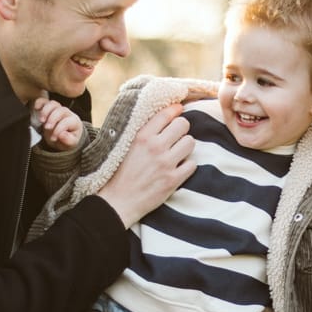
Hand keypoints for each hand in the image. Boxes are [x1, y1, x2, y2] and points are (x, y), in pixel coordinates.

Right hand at [31, 95, 82, 149]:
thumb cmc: (68, 138)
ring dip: (45, 111)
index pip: (67, 122)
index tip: (53, 138)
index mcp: (74, 121)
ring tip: (41, 120)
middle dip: (52, 119)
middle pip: (61, 110)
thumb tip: (62, 135)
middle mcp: (67, 113)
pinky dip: (39, 102)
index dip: (59, 130)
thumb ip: (68, 140)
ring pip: (53, 104)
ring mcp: (57, 108)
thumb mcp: (71, 143)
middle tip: (47, 128)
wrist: (64, 136)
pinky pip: (44, 101)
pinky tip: (36, 108)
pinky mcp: (49, 107)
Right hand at [98, 104, 194, 226]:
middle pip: (183, 124)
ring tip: (177, 152)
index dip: (175, 110)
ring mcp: (165, 163)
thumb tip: (163, 116)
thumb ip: (144, 132)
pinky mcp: (173, 179)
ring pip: (190, 142)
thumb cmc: (121, 173)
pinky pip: (192, 164)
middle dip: (181, 129)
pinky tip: (178, 168)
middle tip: (176, 137)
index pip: (165, 114)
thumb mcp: (127, 146)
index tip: (178, 110)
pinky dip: (187, 166)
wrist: (119, 201)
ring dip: (185, 147)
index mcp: (142, 136)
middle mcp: (155, 147)